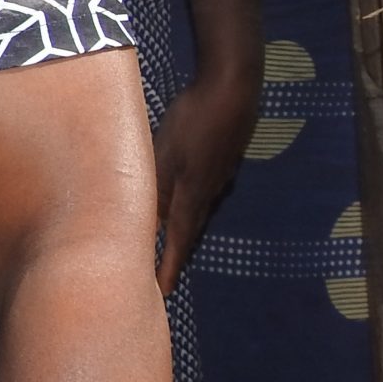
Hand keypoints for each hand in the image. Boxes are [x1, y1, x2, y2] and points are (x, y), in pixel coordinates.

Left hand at [152, 68, 258, 289]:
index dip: (169, 267)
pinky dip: (192, 207)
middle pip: (190, 230)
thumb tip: (147, 219)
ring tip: (170, 247)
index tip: (162, 292)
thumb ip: (156, 186)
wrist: (235, 88)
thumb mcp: (164, 153)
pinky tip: (184, 203)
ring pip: (198, 211)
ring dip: (184, 231)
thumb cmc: (195, 118)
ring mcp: (222, 175)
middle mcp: (211, 191)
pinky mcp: (224, 159)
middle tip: (164, 278)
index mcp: (194, 193)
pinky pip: (206, 192)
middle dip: (177, 255)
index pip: (178, 240)